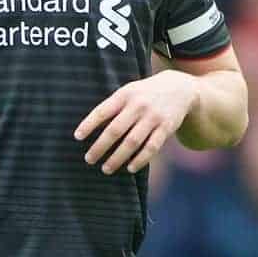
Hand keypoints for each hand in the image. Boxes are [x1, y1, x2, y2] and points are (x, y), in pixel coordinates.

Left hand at [75, 71, 198, 174]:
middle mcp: (138, 105)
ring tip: (106, 168)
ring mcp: (153, 117)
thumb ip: (113, 107)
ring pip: (132, 142)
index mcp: (124, 95)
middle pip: (115, 130)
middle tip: (89, 159)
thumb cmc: (144, 94)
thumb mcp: (128, 92)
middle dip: (100, 147)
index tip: (77, 137)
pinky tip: (129, 168)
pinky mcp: (166, 128)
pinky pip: (151, 147)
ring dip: (117, 158)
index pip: (102, 111)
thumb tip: (90, 128)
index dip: (88, 124)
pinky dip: (140, 160)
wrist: (180, 88)